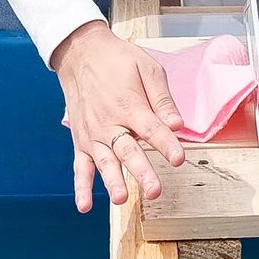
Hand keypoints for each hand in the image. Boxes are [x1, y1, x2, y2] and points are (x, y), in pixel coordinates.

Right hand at [48, 21, 187, 213]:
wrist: (80, 53)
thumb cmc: (117, 60)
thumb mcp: (147, 68)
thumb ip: (162, 98)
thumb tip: (177, 125)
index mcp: (129, 104)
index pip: (151, 129)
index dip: (166, 144)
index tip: (179, 158)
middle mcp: (109, 123)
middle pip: (128, 151)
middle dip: (142, 172)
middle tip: (154, 190)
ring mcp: (92, 134)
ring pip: (104, 162)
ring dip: (112, 181)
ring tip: (120, 199)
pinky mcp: (80, 141)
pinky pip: (80, 166)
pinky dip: (81, 186)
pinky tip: (85, 206)